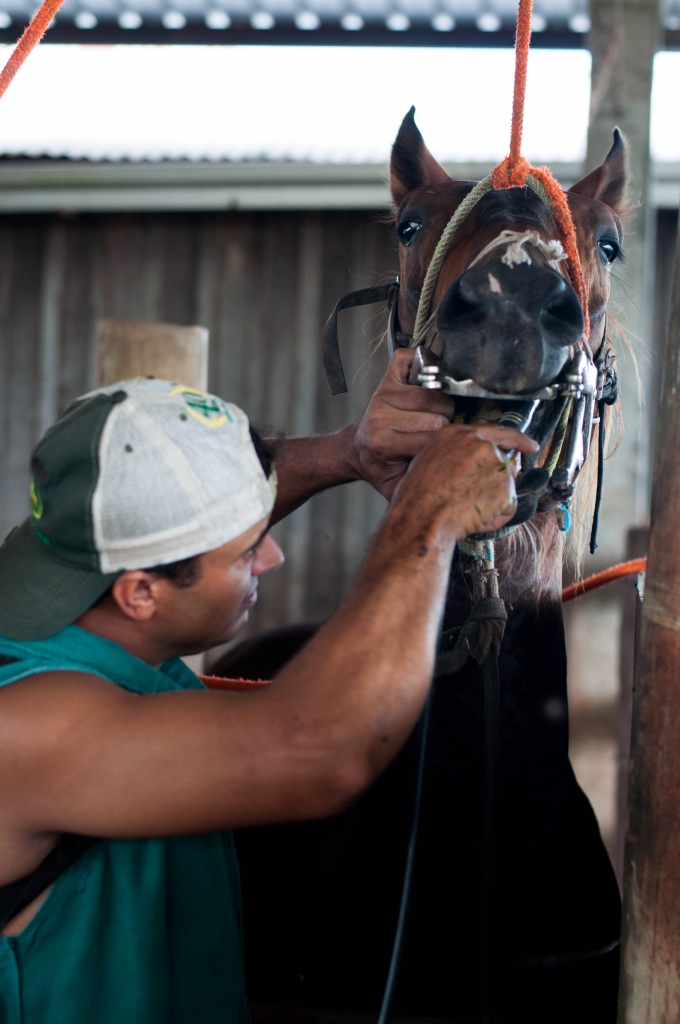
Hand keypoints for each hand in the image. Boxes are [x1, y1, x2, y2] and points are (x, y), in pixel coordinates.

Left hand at [352, 348, 454, 499]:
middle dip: (447, 425)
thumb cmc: (382, 469)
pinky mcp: (386, 377)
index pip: (431, 439)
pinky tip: (430, 384)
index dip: (445, 445)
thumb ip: (419, 491)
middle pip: (437, 414)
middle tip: (440, 433)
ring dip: (442, 404)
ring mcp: (383, 393)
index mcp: (383, 443)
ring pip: (433, 393)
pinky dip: (425, 365)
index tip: (446, 449)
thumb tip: (448, 496)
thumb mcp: (397, 488)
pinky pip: (412, 358)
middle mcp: (380, 414)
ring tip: (436, 415)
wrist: (357, 450)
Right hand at [392, 423, 538, 539]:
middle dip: (496, 484)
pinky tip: (475, 520)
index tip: (530, 446)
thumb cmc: (416, 497)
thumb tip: (465, 467)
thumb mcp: (427, 462)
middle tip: (475, 501)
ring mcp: (495, 464)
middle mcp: (480, 444)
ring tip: (466, 512)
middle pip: (503, 463)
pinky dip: (495, 519)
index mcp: (458, 434)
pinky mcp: (505, 487)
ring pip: (505, 488)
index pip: (497, 431)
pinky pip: (508, 508)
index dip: (517, 439)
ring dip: (492, 504)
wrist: (421, 517)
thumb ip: (453, 456)